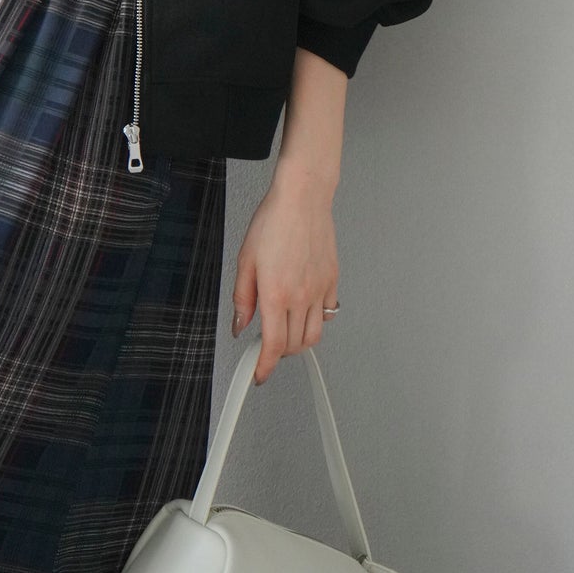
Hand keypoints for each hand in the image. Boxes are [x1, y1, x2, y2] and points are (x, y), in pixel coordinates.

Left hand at [231, 165, 339, 384]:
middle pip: (294, 345)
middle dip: (279, 352)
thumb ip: (243, 297)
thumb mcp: (246, 259)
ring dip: (298, 341)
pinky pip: (327, 314)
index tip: (259, 373)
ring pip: (313, 335)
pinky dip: (315, 320)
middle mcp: (301, 296)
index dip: (265, 366)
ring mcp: (320, 290)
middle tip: (266, 343)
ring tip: (285, 329)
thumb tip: (241, 324)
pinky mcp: (332, 280)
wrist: (303, 198)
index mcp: (276, 293)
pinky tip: (303, 309)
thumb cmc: (273, 221)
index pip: (274, 345)